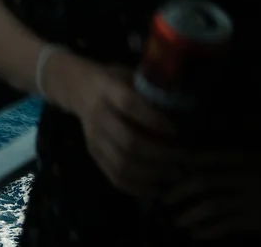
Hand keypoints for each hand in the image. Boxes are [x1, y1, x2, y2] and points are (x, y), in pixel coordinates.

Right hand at [68, 62, 186, 197]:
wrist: (78, 88)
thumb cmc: (112, 80)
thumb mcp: (128, 74)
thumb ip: (149, 89)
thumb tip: (182, 107)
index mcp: (106, 89)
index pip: (128, 105)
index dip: (154, 119)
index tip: (176, 130)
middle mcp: (98, 114)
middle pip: (127, 141)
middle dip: (160, 153)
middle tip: (182, 156)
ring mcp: (93, 137)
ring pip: (122, 164)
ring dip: (152, 173)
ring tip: (173, 172)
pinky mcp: (94, 154)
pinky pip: (115, 177)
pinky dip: (138, 187)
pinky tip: (157, 186)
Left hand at [163, 149, 260, 239]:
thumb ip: (239, 157)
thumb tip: (201, 157)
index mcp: (250, 159)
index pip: (213, 156)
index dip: (189, 161)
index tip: (172, 168)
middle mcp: (249, 177)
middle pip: (207, 180)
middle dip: (181, 189)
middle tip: (165, 198)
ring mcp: (253, 201)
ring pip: (214, 206)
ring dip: (191, 214)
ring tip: (177, 220)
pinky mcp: (258, 221)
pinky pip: (228, 225)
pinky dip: (209, 230)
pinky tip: (196, 233)